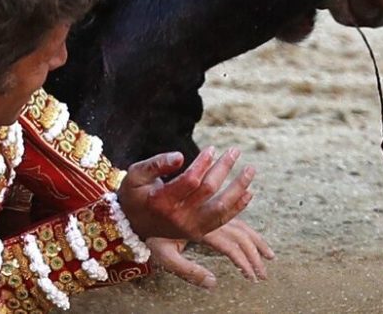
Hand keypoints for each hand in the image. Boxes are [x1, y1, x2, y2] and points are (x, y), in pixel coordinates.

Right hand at [117, 146, 255, 240]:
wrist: (132, 223)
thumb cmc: (134, 193)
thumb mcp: (135, 174)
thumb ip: (155, 164)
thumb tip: (179, 156)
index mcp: (161, 201)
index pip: (190, 180)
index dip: (203, 163)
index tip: (211, 149)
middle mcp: (177, 217)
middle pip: (208, 190)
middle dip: (223, 168)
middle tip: (234, 151)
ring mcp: (189, 227)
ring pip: (221, 208)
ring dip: (238, 188)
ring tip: (250, 170)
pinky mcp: (198, 233)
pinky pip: (222, 220)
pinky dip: (238, 207)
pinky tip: (248, 192)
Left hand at [148, 219, 274, 288]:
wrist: (141, 204)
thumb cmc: (149, 233)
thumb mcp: (164, 255)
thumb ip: (188, 271)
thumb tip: (213, 284)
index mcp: (201, 230)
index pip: (230, 246)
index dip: (244, 262)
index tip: (253, 277)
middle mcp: (208, 219)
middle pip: (240, 236)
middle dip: (255, 255)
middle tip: (265, 274)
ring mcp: (209, 213)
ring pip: (240, 225)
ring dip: (256, 240)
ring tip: (270, 255)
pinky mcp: (207, 209)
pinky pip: (233, 218)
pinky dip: (247, 228)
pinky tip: (252, 236)